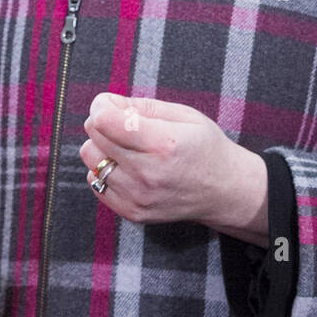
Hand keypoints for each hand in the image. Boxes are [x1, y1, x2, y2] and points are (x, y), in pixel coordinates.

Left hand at [80, 92, 256, 228]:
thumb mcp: (184, 115)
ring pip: (91, 160)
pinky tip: (127, 167)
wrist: (224, 191)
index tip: (112, 103)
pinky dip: (105, 170)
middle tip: (125, 124)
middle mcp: (148, 173)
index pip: (104, 120)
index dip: (102, 105)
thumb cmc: (205, 146)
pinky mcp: (133, 212)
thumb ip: (142, 106)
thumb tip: (105, 104)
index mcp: (162, 143)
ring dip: (102, 148)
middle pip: (94, 138)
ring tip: (126, 147)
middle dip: (103, 123)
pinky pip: (96, 183)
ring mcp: (139, 197)